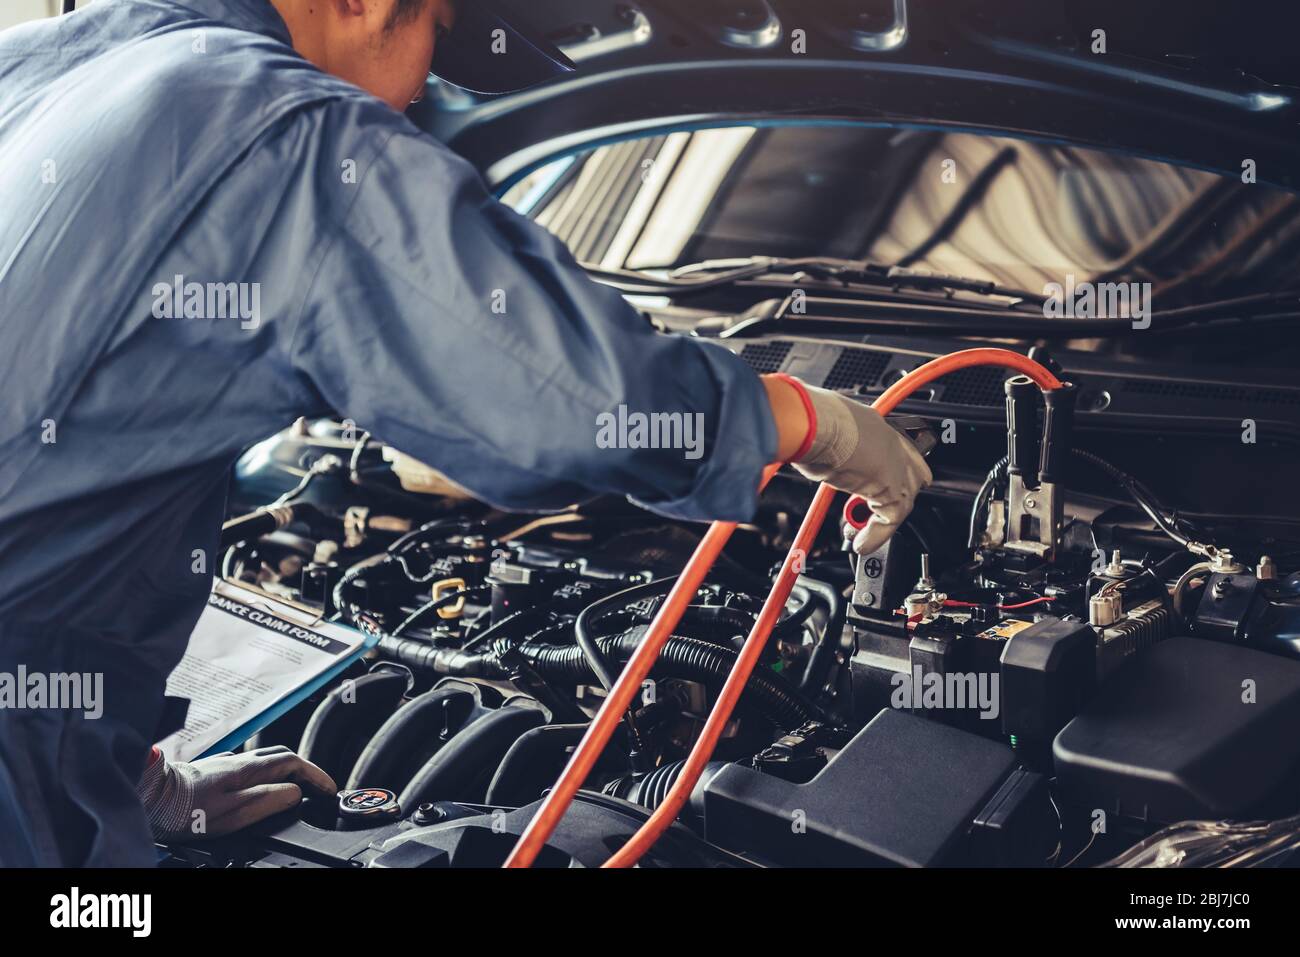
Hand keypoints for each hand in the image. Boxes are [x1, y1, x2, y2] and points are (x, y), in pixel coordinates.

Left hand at [137, 745, 336, 840]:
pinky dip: (266, 774)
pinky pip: (250, 766)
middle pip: (282, 756)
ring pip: (265, 759)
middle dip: (304, 769)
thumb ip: (269, 799)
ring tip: (294, 787)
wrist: (151, 796)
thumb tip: (296, 793)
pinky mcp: (212, 771)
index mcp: (250, 769)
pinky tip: (259, 786)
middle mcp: (240, 761)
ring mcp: (225, 764)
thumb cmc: (188, 809)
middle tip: (316, 787)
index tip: (328, 789)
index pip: (294, 763)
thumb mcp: (235, 811)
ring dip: (286, 770)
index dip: (316, 775)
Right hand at [788, 382, 931, 554]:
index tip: (884, 486)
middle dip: (895, 497)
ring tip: (861, 535)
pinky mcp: (891, 489)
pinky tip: (861, 542)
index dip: (894, 470)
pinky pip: (890, 520)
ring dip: (881, 521)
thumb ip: (829, 445)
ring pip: (903, 500)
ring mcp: (894, 465)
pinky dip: (875, 536)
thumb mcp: (823, 429)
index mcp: (873, 424)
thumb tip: (817, 455)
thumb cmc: (809, 421)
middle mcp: (889, 443)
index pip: (898, 450)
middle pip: (912, 476)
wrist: (814, 426)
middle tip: (873, 514)